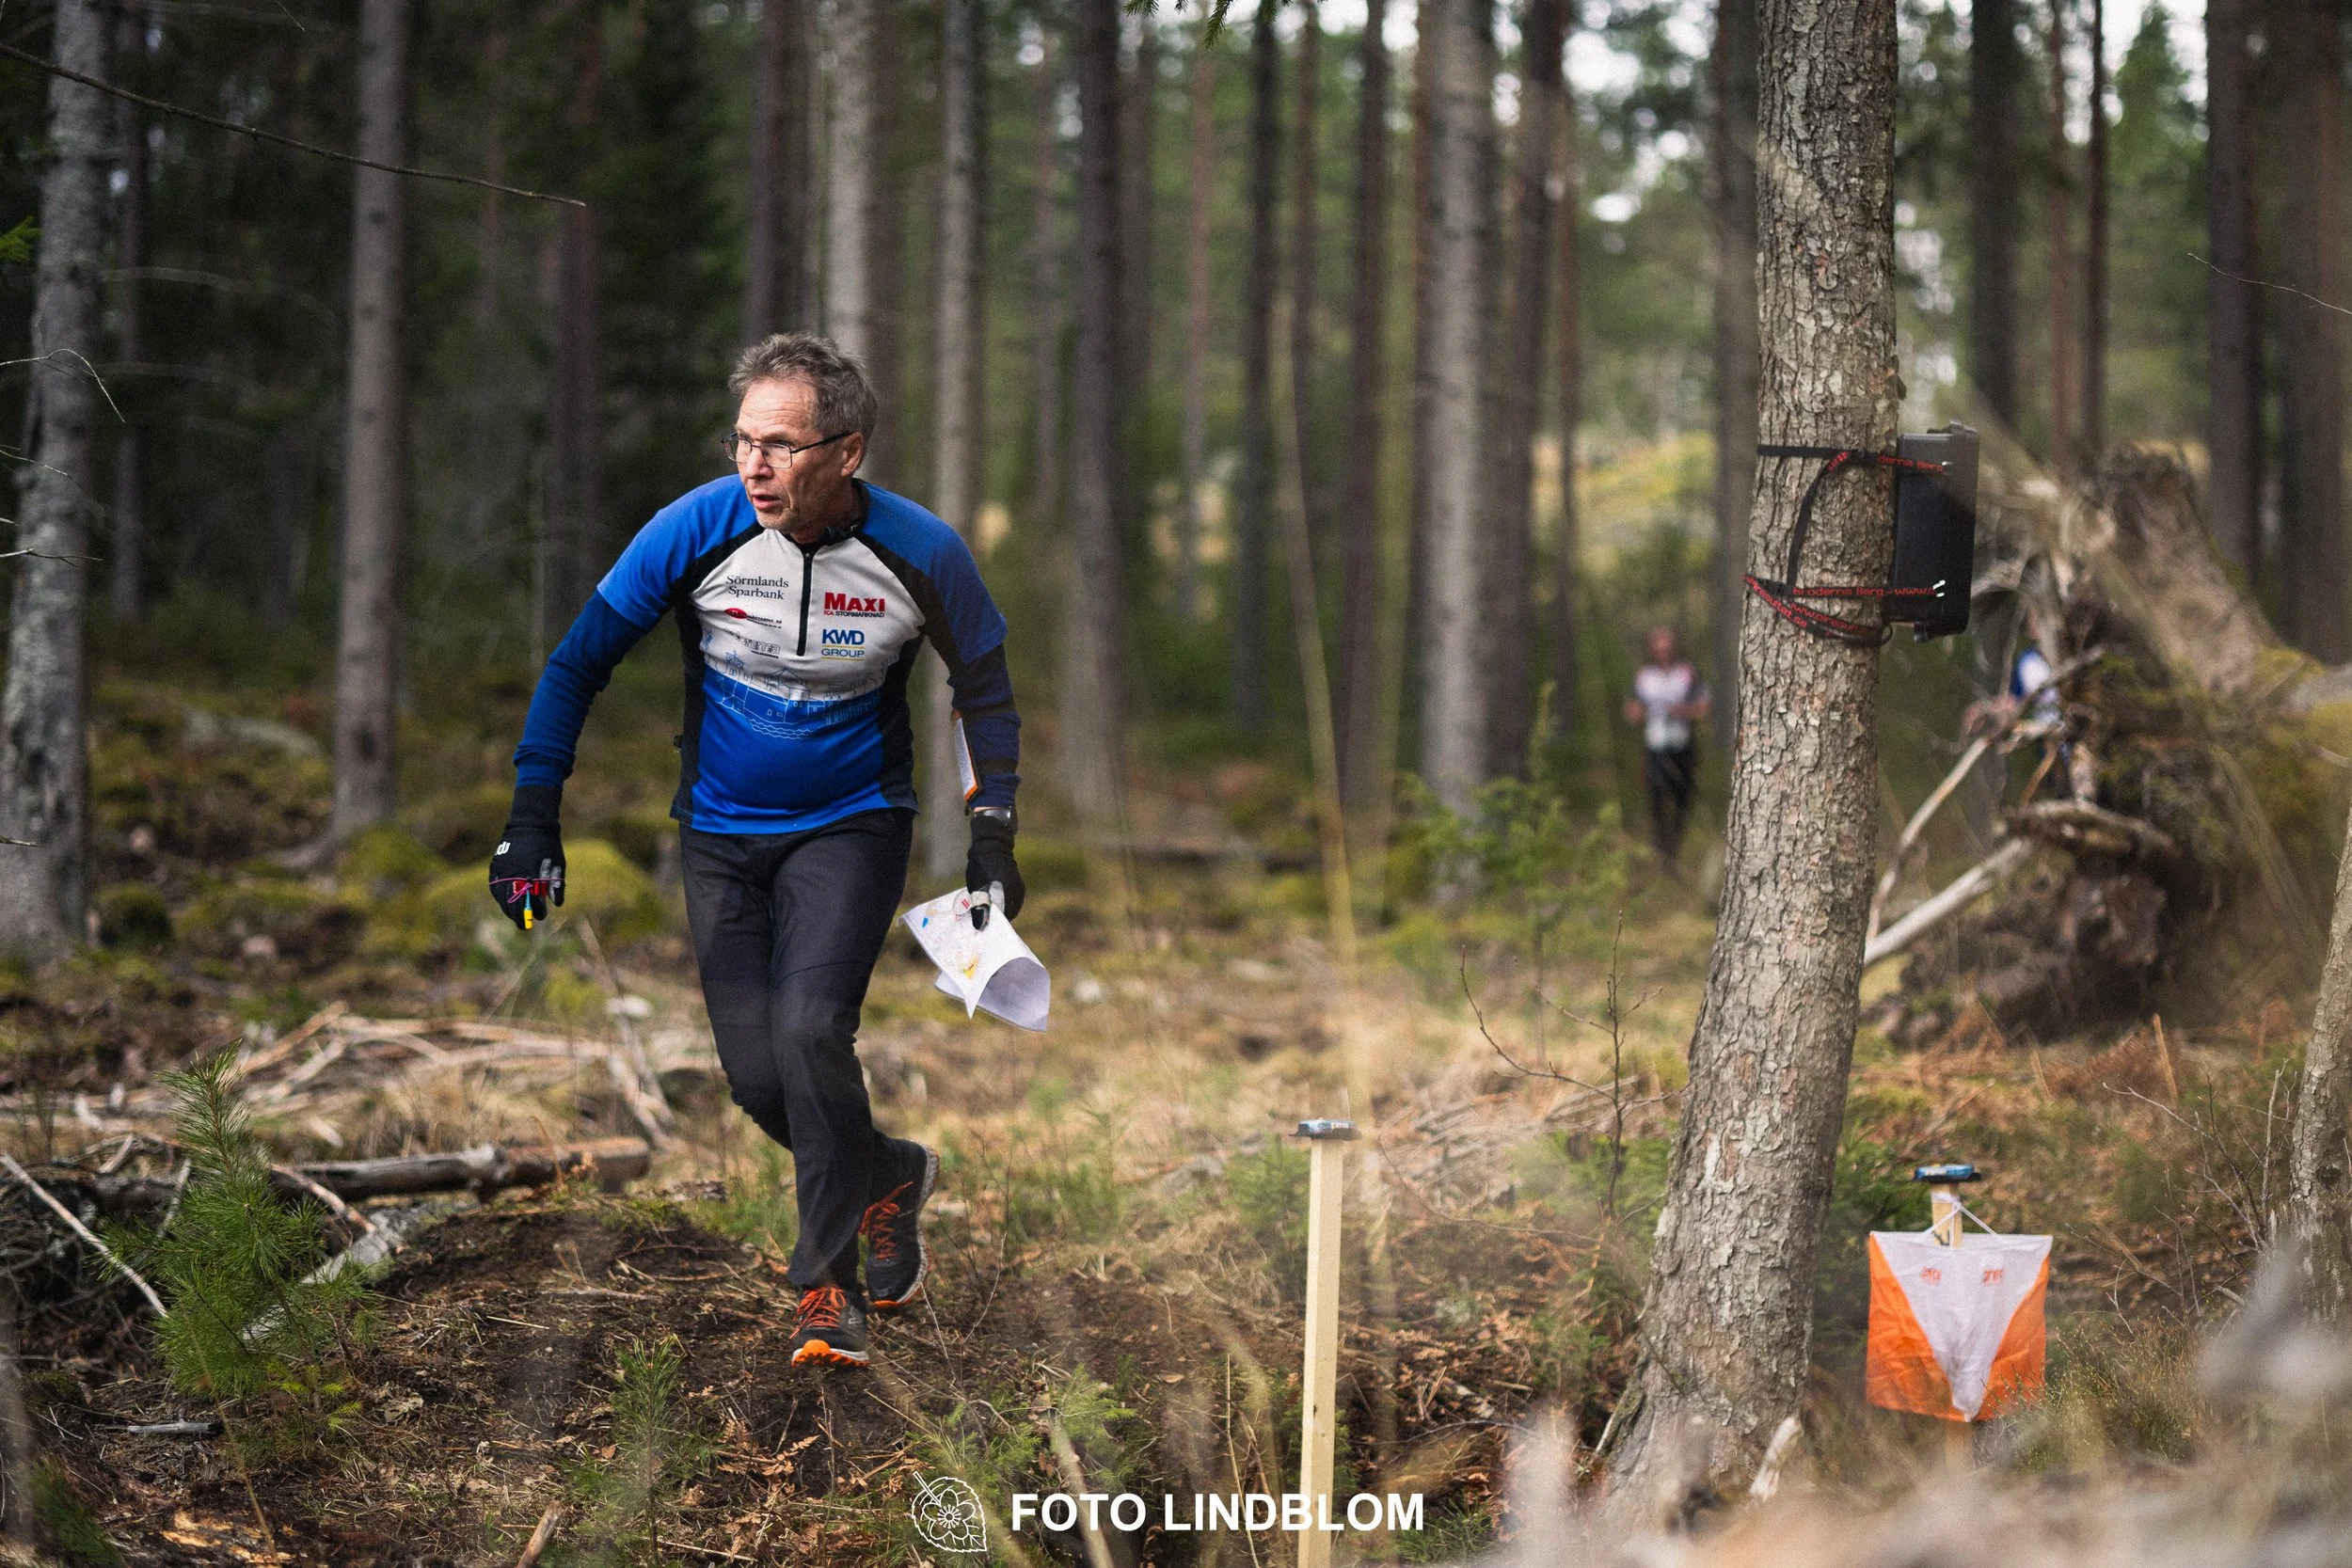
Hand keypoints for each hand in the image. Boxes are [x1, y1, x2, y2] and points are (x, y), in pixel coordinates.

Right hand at [489, 785, 565, 931]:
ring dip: (507, 908)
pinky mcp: (495, 866)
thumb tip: (556, 905)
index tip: (541, 916)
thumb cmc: (548, 845)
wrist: (530, 823)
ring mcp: (502, 869)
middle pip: (512, 902)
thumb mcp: (558, 863)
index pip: (531, 899)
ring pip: (501, 896)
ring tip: (515, 915)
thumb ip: (557, 884)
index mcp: (532, 872)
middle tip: (525, 924)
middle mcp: (514, 872)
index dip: (536, 910)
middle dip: (519, 916)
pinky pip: (494, 886)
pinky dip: (499, 897)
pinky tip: (505, 902)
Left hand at [965, 810, 1024, 928]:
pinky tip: (990, 900)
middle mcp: (1017, 893)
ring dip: (998, 910)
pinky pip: (1011, 900)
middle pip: (1007, 914)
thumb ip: (979, 907)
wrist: (992, 845)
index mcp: (1008, 895)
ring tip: (984, 909)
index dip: (992, 924)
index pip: (1002, 919)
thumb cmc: (981, 866)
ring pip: (1009, 907)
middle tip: (981, 920)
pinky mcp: (1018, 885)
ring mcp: (1019, 889)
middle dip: (995, 918)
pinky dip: (1002, 902)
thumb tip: (980, 927)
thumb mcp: (976, 888)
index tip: (981, 928)